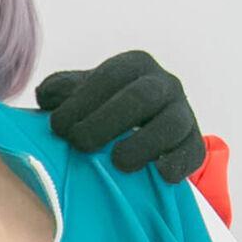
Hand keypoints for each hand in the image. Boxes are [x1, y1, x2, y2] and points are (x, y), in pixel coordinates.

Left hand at [35, 50, 204, 182]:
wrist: (141, 133)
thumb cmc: (102, 111)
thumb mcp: (81, 94)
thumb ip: (61, 91)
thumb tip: (47, 97)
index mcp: (134, 66)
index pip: (110, 78)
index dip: (82, 101)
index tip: (58, 127)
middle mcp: (164, 84)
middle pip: (141, 98)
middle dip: (107, 122)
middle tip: (80, 144)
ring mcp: (183, 113)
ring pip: (171, 124)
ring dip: (143, 144)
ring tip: (118, 163)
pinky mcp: (195, 143)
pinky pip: (192, 152)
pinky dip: (178, 163)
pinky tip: (160, 175)